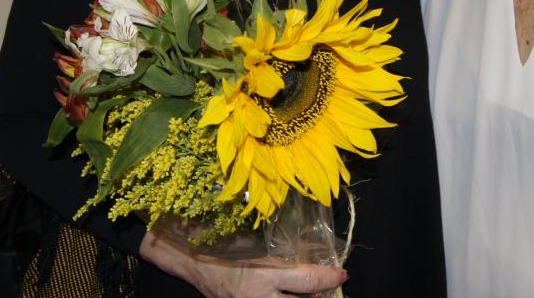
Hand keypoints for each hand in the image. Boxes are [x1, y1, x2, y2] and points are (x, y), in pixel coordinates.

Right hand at [139, 229, 347, 297]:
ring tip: (311, 294)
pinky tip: (286, 296)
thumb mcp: (253, 241)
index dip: (329, 278)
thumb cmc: (223, 241)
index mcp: (262, 272)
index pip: (307, 280)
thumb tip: (310, 252)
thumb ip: (280, 250)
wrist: (191, 259)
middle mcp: (258, 296)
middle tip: (331, 286)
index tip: (342, 273)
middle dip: (320, 297)